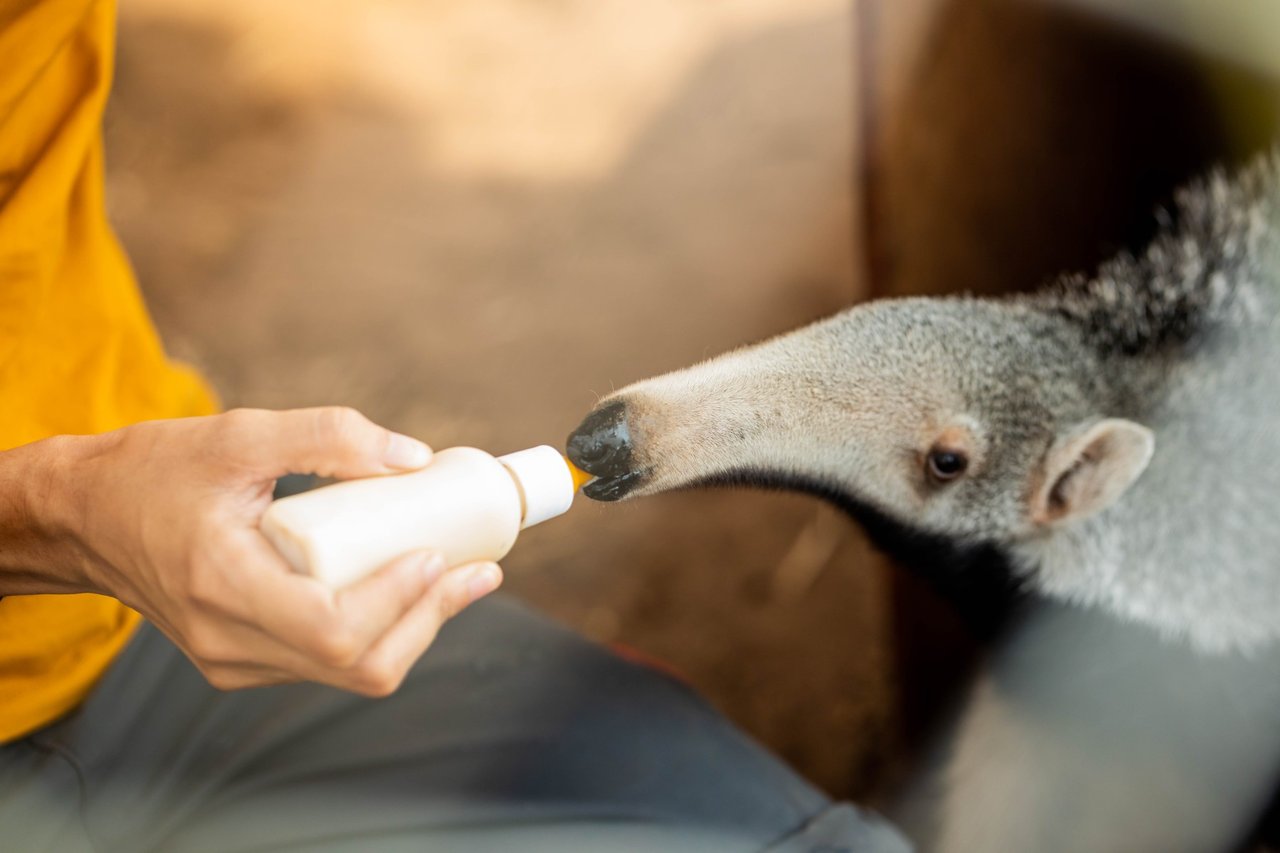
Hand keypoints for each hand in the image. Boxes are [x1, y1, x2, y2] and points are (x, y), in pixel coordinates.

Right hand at [30, 408, 502, 694]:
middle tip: (478, 571)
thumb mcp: (239, 434)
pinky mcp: (241, 659)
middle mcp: (227, 640)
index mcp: (221, 584)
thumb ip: (327, 435)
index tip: (438, 553)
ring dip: (413, 627)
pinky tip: (409, 589)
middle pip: (354, 664)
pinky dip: (378, 630)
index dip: (399, 601)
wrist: (86, 517)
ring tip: (458, 575)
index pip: (332, 629)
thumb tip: (415, 457)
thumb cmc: (155, 470)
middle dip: (429, 619)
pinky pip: (326, 662)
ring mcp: (233, 660)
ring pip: (347, 671)